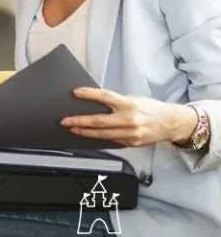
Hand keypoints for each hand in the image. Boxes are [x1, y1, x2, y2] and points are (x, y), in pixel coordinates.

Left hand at [61, 88, 198, 146]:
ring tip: (73, 129)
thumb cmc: (150, 108)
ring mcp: (130, 134)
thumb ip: (116, 102)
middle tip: (65, 121)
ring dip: (84, 132)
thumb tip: (95, 103)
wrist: (171, 123)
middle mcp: (129, 120)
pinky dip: (98, 138)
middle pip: (99, 121)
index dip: (89, 94)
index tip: (75, 92)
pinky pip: (110, 141)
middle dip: (79, 121)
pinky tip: (88, 135)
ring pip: (102, 135)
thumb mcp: (133, 99)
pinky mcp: (130, 143)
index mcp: (129, 104)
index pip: (105, 97)